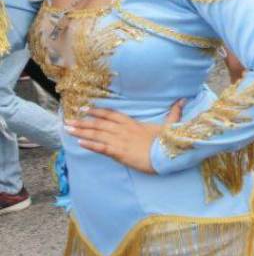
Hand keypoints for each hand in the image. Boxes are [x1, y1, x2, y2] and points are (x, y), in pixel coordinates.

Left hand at [65, 101, 184, 173]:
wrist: (169, 155)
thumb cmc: (169, 142)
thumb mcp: (170, 125)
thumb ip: (174, 113)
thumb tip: (182, 100)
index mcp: (133, 124)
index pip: (112, 115)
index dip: (98, 111)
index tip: (85, 108)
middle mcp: (124, 131)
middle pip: (100, 124)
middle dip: (83, 122)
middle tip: (68, 120)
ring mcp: (121, 141)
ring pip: (98, 135)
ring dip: (82, 132)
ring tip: (68, 130)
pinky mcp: (120, 153)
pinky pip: (103, 148)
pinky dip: (91, 146)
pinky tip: (80, 144)